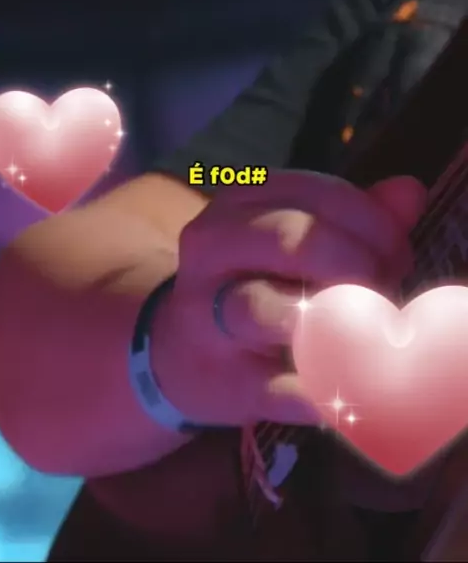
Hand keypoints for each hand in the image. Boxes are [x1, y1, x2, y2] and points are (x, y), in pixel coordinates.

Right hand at [151, 170, 425, 427]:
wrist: (176, 351)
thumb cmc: (251, 282)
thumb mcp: (292, 236)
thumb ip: (355, 214)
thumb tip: (410, 193)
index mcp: (239, 203)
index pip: (319, 193)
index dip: (374, 223)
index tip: (398, 256)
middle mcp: (212, 247)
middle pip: (293, 240)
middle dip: (357, 264)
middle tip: (385, 291)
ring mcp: (206, 314)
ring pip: (267, 309)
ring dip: (333, 323)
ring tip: (367, 333)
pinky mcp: (218, 379)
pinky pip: (274, 386)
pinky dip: (318, 392)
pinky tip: (346, 392)